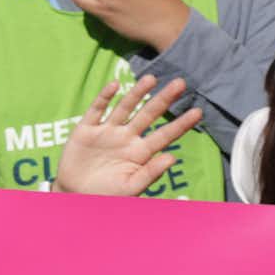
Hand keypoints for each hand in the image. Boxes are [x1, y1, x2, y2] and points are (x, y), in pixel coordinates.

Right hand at [54, 75, 201, 196]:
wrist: (75, 196)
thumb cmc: (107, 195)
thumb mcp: (131, 188)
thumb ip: (151, 173)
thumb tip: (172, 158)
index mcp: (140, 153)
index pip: (165, 134)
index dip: (181, 123)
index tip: (198, 111)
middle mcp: (126, 138)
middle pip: (148, 114)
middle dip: (164, 99)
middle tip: (181, 82)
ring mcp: (107, 132)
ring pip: (125, 107)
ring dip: (137, 93)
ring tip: (151, 78)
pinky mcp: (86, 130)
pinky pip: (96, 110)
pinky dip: (104, 97)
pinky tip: (114, 85)